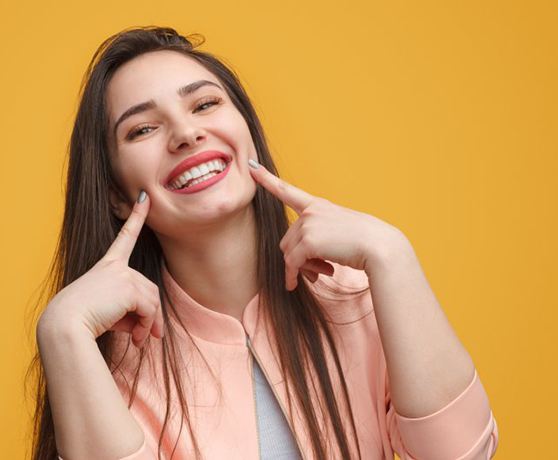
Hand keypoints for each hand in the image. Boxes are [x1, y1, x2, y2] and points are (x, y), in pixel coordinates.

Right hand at [42, 191, 163, 347]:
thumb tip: (150, 328)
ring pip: (152, 300)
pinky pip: (149, 309)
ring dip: (150, 323)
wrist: (64, 325)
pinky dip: (147, 325)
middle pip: (149, 288)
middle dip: (152, 315)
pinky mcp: (128, 287)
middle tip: (148, 338)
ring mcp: (123, 275)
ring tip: (141, 340)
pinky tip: (137, 339)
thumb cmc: (82, 320)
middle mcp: (116, 266)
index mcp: (107, 266)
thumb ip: (130, 311)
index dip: (137, 217)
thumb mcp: (109, 312)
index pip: (125, 237)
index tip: (145, 198)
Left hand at [248, 159, 403, 290]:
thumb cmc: (364, 243)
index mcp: (318, 205)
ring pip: (288, 253)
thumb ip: (317, 239)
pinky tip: (300, 284)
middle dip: (297, 259)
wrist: (379, 247)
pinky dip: (293, 276)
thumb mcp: (339, 233)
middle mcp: (311, 211)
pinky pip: (292, 263)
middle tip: (316, 272)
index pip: (288, 191)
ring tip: (320, 275)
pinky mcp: (309, 241)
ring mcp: (309, 224)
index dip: (268, 179)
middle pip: (287, 240)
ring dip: (300, 269)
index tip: (251, 166)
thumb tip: (296, 263)